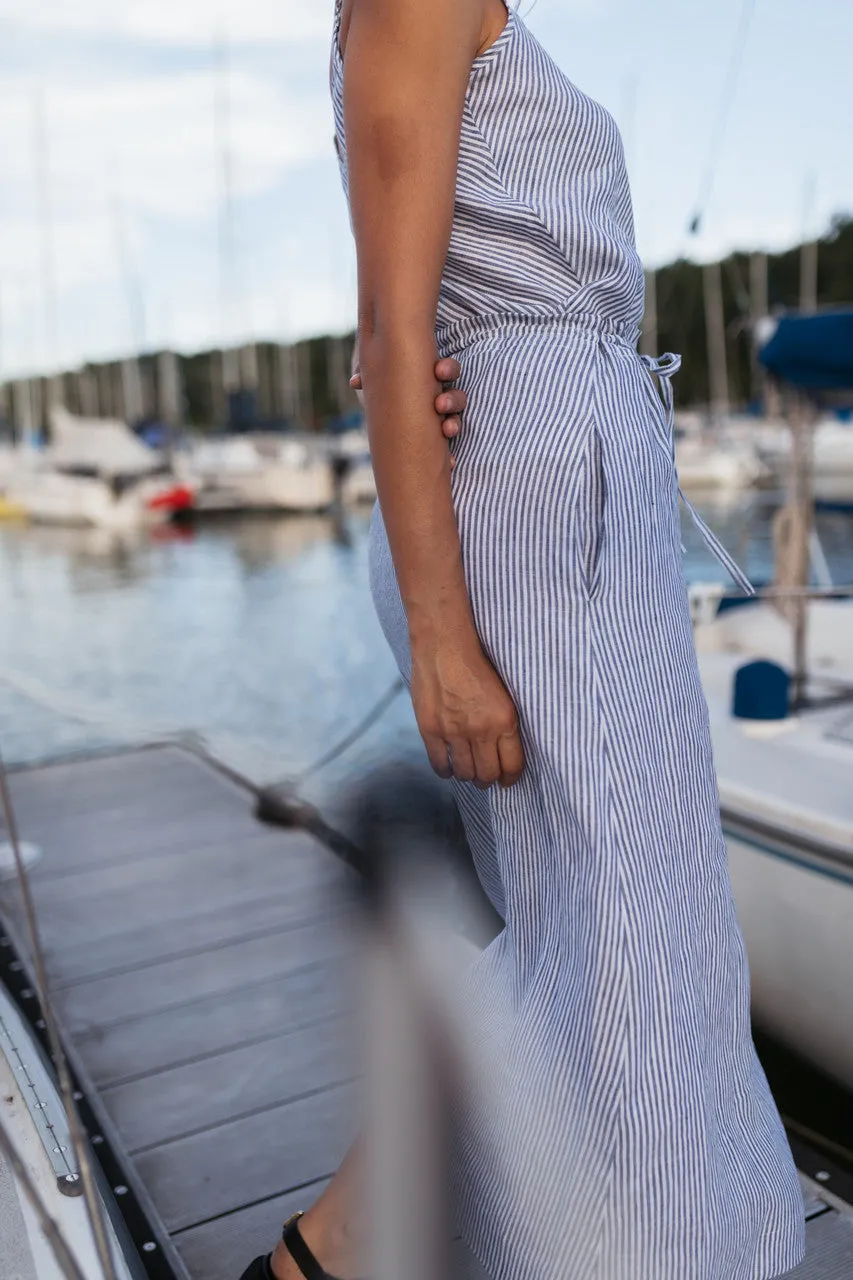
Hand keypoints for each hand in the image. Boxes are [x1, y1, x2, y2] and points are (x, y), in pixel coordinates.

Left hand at [350, 355, 466, 454]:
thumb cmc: (381, 385)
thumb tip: (355, 382)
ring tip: (447, 430)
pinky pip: (447, 449)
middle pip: (456, 396)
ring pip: (455, 420)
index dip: (448, 370)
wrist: (383, 411)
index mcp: (430, 378)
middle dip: (452, 400)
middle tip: (440, 404)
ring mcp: (440, 420)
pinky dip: (449, 456)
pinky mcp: (437, 441)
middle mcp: (440, 398)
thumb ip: (366, 373)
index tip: (438, 372)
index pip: (448, 370)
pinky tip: (449, 462)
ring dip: (453, 424)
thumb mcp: (375, 376)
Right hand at [411, 635, 524, 788]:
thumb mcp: (504, 695)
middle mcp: (481, 730)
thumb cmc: (477, 665)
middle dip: (488, 780)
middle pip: (487, 775)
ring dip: (468, 776)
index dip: (510, 779)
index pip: (512, 766)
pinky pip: (440, 765)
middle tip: (486, 777)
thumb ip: (504, 724)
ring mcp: (453, 732)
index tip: (507, 781)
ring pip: (465, 773)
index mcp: (504, 721)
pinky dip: (446, 771)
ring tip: (468, 770)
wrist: (445, 646)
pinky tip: (449, 766)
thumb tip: (504, 753)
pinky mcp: (431, 730)